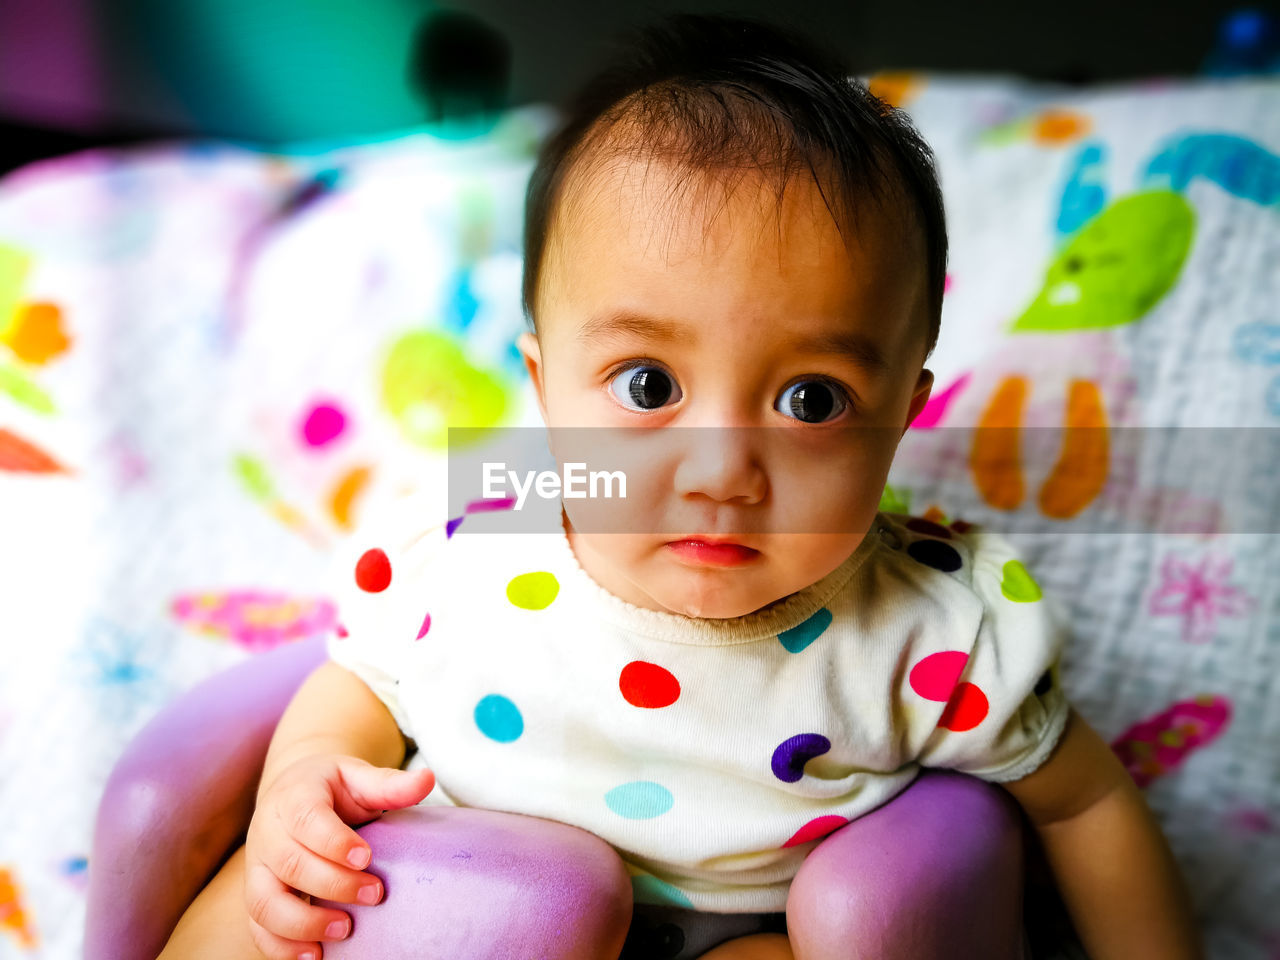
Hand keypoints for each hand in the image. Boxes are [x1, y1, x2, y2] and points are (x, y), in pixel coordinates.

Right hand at [244, 753, 434, 959]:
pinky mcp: (255, 895)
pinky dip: (281, 948)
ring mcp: (256, 868)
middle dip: (333, 884)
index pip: (307, 819)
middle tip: (375, 894)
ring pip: (265, 901)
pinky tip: (315, 956)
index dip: (334, 842)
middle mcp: (267, 833)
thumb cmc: (332, 789)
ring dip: (303, 923)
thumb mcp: (358, 777)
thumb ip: (389, 784)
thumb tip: (427, 779)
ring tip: (345, 929)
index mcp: (293, 797)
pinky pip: (258, 927)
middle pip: (290, 863)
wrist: (291, 793)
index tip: (366, 858)